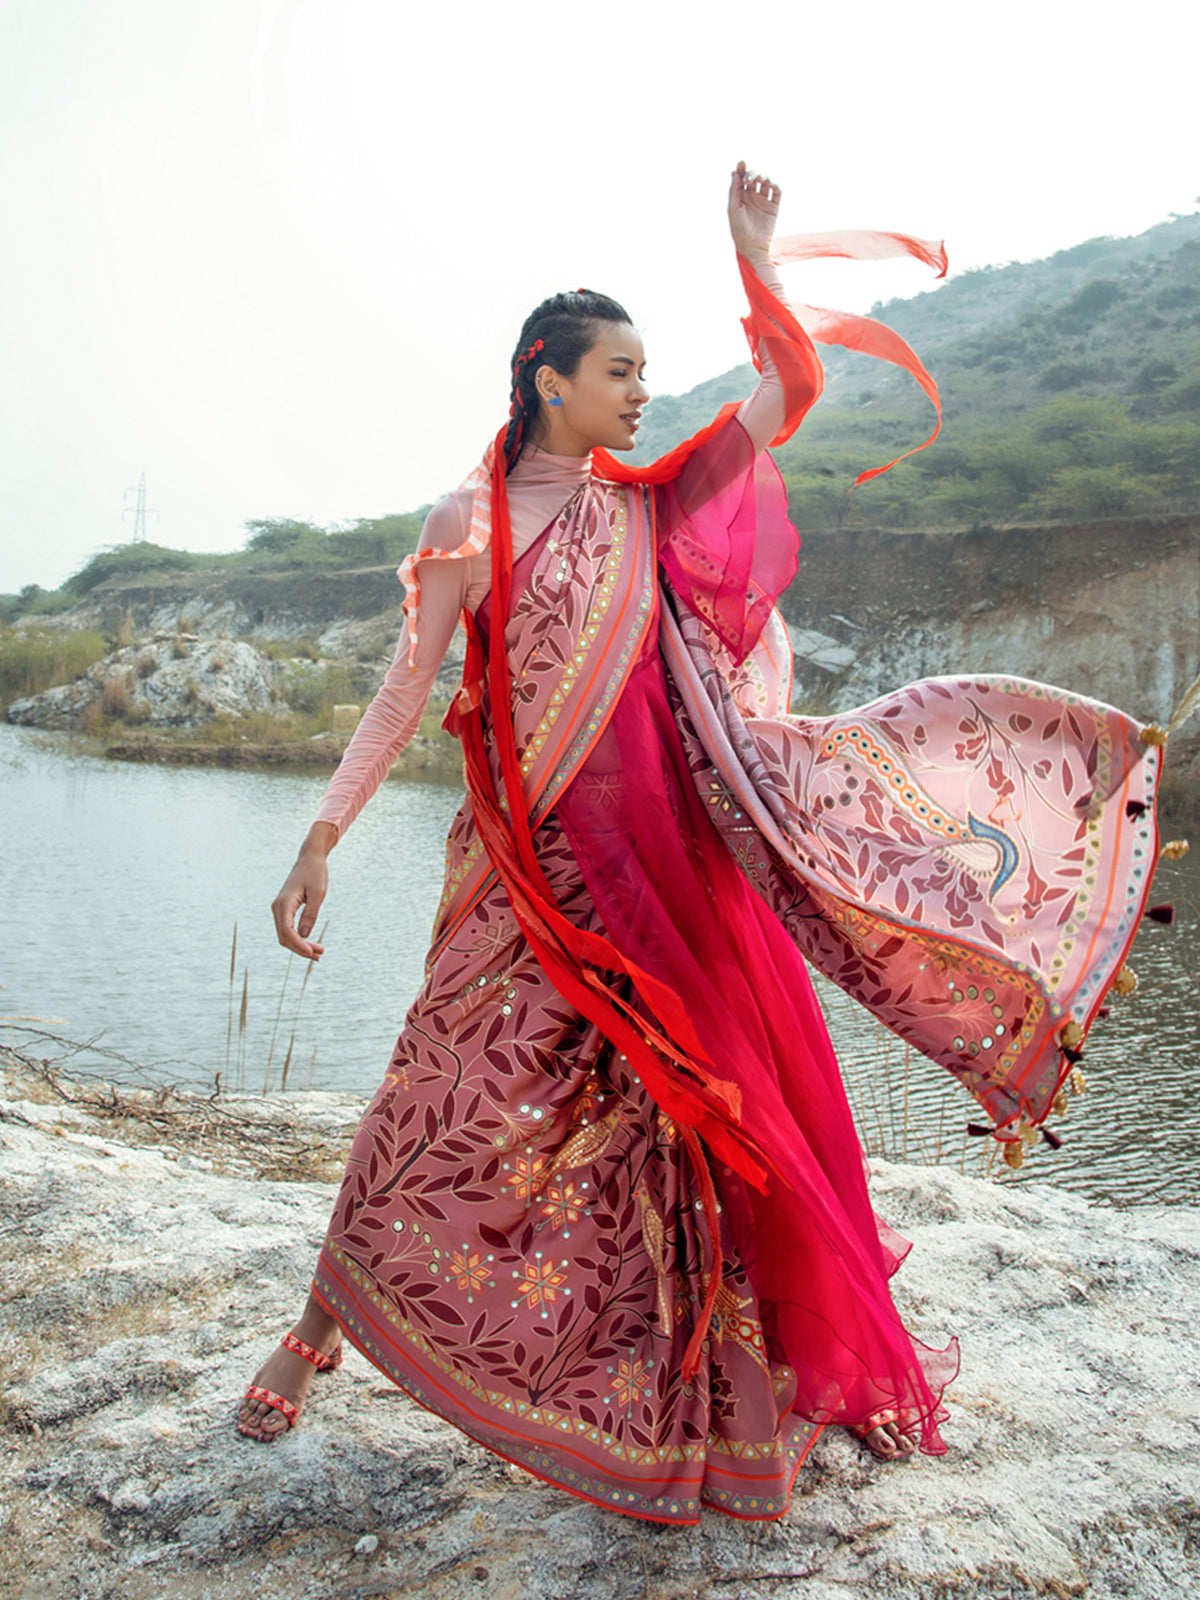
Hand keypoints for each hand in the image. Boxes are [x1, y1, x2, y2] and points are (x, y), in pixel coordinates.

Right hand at [271, 823, 334, 959]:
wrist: (309, 859)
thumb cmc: (315, 873)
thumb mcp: (318, 894)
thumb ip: (310, 914)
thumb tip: (304, 935)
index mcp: (284, 903)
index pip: (287, 931)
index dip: (299, 945)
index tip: (312, 952)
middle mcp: (277, 907)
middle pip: (284, 937)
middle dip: (300, 949)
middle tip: (320, 955)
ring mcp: (279, 909)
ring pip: (285, 935)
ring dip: (299, 946)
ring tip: (318, 953)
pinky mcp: (284, 910)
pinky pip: (287, 929)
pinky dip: (298, 938)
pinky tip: (310, 944)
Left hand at [728, 161, 779, 264]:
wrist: (752, 245)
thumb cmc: (739, 228)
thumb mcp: (733, 207)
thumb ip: (734, 189)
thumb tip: (735, 171)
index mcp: (740, 198)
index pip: (741, 179)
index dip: (742, 170)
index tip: (742, 163)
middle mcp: (752, 198)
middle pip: (753, 179)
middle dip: (752, 173)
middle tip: (750, 177)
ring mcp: (763, 202)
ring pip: (765, 183)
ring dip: (763, 177)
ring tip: (760, 179)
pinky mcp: (773, 207)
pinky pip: (776, 192)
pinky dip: (774, 185)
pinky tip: (770, 185)